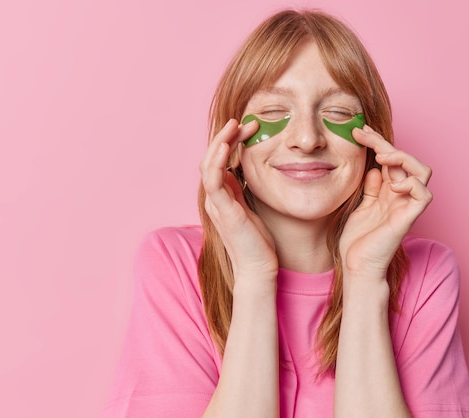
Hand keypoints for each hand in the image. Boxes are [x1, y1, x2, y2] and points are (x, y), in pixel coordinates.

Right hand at [199, 119, 278, 280]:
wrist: (258, 268)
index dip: (232, 141)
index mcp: (223, 195)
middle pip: (212, 157)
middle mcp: (215, 197)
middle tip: (245, 121)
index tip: (251, 128)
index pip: (221, 160)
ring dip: (220, 142)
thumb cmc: (259, 242)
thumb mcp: (254, 208)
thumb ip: (248, 191)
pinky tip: (225, 146)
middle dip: (227, 136)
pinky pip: (212, 180)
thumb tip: (254, 173)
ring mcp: (215, 203)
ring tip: (234, 125)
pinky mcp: (221, 210)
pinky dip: (216, 161)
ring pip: (208, 164)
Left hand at [339, 125, 432, 278]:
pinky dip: (411, 183)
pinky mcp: (409, 217)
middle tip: (362, 133)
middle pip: (404, 159)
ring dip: (403, 158)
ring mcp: (406, 205)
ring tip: (381, 157)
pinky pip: (424, 194)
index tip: (358, 131)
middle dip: (384, 142)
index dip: (376, 142)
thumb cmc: (357, 241)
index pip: (389, 159)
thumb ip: (369, 188)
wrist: (357, 265)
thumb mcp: (360, 206)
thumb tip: (373, 168)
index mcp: (388, 191)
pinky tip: (392, 185)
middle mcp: (401, 195)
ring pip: (422, 171)